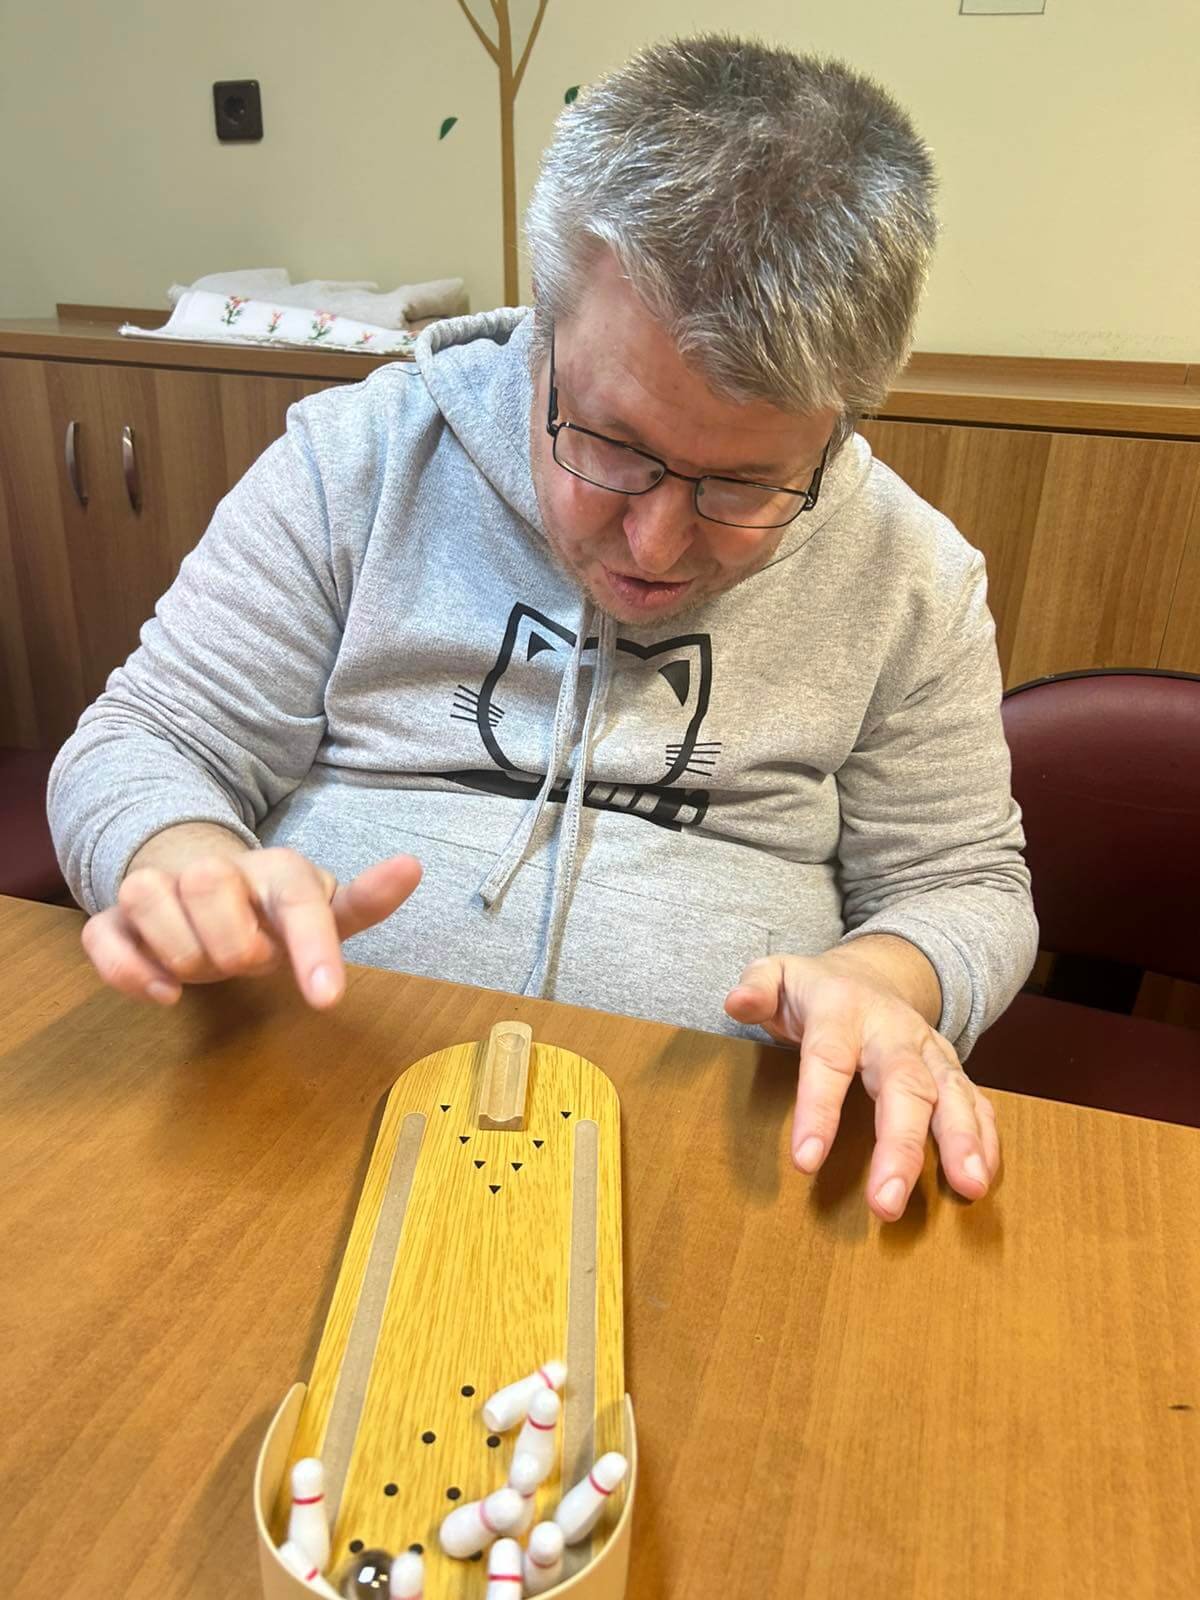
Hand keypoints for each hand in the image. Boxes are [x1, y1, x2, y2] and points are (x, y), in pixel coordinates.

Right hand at [82, 843, 421, 1009]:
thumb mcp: (321, 911)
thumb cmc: (271, 915)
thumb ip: (365, 901)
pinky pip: (103, 936)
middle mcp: (214, 869)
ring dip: (181, 950)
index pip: (298, 899)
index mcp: (276, 871)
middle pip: (207, 885)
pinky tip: (165, 995)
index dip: (312, 949)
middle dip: (232, 944)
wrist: (204, 892)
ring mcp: (160, 889)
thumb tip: (414, 865)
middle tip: (248, 961)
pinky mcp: (118, 920)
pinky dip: (128, 970)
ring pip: (147, 896)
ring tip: (205, 967)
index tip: (328, 1000)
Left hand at [725, 949, 998, 1220]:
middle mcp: (893, 1030)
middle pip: (903, 1085)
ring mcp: (928, 1050)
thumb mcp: (778, 975)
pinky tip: (983, 1177)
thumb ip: (757, 987)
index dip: (818, 1109)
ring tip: (968, 1188)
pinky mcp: (951, 1070)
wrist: (873, 973)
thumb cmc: (815, 991)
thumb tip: (735, 1003)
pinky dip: (985, 1138)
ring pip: (951, 1093)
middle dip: (900, 1144)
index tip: (805, 1161)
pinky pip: (975, 1101)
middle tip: (888, 1202)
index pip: (829, 1060)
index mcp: (842, 1010)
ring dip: (961, 1141)